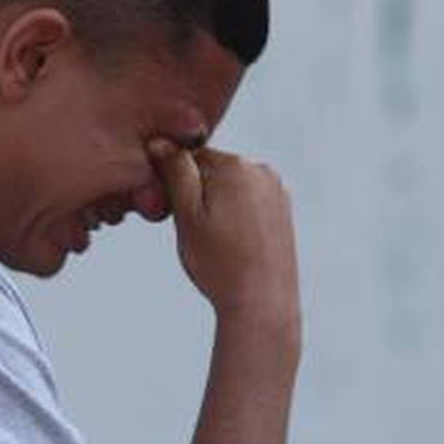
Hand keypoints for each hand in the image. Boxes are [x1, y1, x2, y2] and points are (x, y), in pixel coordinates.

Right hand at [150, 140, 298, 330]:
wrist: (262, 302)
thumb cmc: (220, 263)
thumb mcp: (186, 216)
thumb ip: (175, 173)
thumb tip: (161, 141)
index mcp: (234, 166)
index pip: (188, 158)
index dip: (173, 186)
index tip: (175, 215)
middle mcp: (260, 170)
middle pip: (211, 172)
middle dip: (197, 196)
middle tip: (196, 235)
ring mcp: (276, 190)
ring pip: (230, 189)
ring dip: (216, 208)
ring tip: (217, 244)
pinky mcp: (283, 211)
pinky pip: (248, 204)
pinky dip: (236, 220)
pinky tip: (235, 246)